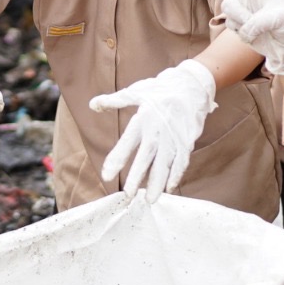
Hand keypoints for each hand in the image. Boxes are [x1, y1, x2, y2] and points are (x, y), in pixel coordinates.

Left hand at [89, 59, 216, 201]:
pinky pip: (182, 161)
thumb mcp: (135, 91)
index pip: (127, 142)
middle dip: (138, 176)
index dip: (117, 159)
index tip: (107, 175)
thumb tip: (92, 105)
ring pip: (165, 163)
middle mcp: (158, 130)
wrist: (191, 84)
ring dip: (158, 182)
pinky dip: (176, 175)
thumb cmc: (160, 88)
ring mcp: (174, 137)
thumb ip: (113, 101)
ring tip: (151, 200)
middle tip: (128, 194)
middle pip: (146, 157)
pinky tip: (169, 187)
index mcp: (143, 118)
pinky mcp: (187, 140)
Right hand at [192, 0, 283, 74]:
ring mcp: (239, 4)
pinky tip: (256, 34)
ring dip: (245, 17)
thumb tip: (244, 28)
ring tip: (261, 25)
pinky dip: (247, 32)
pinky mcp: (235, 21)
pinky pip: (233, 24)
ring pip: (230, 6)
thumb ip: (260, 21)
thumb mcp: (281, 20)